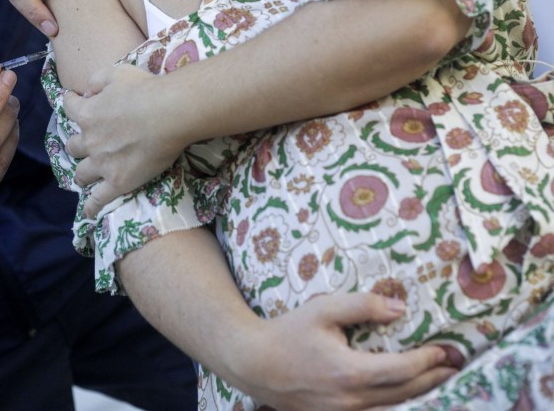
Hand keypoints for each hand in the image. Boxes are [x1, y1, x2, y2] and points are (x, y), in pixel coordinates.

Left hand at [66, 65, 184, 216]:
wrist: (170, 113)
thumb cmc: (146, 89)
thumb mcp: (116, 73)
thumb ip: (97, 80)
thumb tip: (88, 90)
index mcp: (88, 113)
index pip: (69, 107)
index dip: (70, 103)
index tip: (73, 102)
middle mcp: (90, 140)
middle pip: (73, 146)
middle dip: (76, 145)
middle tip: (84, 145)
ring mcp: (102, 164)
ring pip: (81, 174)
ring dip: (81, 174)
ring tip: (84, 177)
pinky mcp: (118, 182)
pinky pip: (98, 199)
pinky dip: (91, 206)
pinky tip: (89, 212)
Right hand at [225, 293, 457, 409]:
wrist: (253, 363)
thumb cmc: (287, 332)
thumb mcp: (322, 310)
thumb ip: (362, 306)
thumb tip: (400, 309)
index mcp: (350, 373)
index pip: (403, 370)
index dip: (429, 360)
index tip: (445, 349)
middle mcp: (351, 400)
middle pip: (406, 393)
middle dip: (433, 378)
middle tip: (455, 365)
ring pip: (392, 406)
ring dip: (419, 392)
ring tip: (436, 377)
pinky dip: (394, 401)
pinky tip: (403, 390)